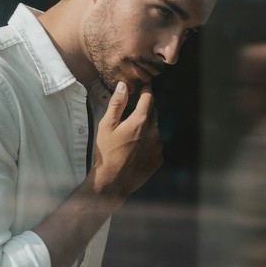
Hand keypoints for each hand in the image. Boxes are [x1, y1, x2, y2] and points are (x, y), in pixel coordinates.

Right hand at [91, 83, 162, 200]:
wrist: (113, 181)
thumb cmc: (107, 152)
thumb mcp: (106, 125)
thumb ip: (117, 104)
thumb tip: (123, 85)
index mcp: (140, 121)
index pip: (148, 98)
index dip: (147, 89)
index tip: (146, 84)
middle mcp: (154, 132)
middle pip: (154, 112)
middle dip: (147, 108)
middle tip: (136, 110)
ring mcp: (158, 147)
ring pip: (156, 129)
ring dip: (148, 126)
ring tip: (134, 133)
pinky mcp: (159, 159)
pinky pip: (156, 145)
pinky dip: (149, 142)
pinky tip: (137, 148)